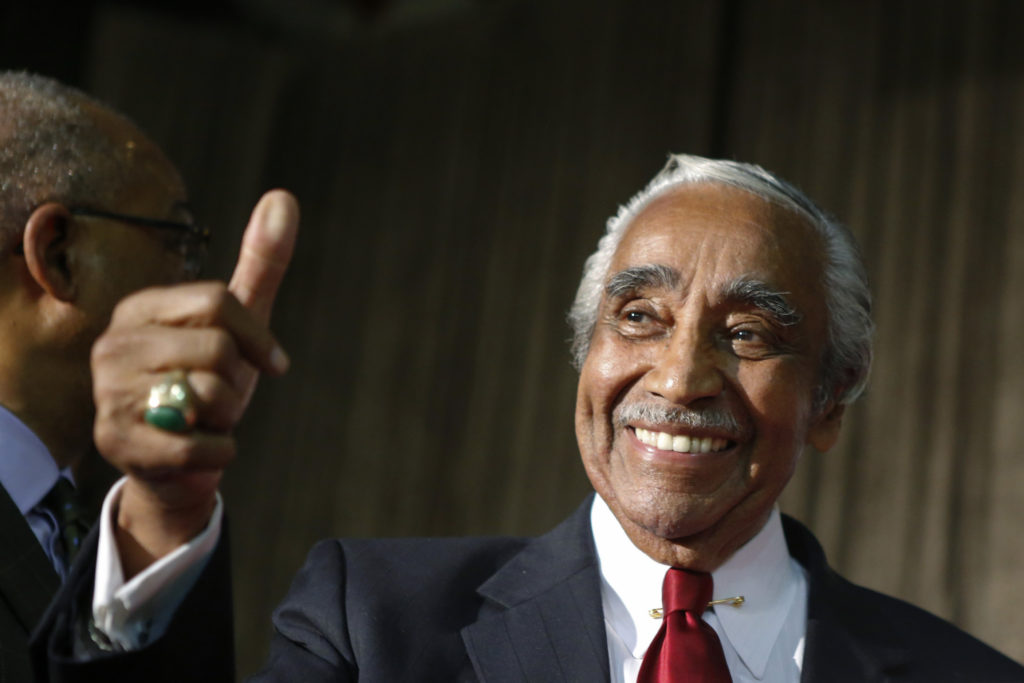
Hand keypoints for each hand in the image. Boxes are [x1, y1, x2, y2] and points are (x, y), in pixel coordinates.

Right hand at [91, 190, 298, 576]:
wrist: (177, 459)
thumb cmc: (209, 382)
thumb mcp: (239, 324)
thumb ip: (261, 264)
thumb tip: (283, 197)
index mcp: (142, 308)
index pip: (218, 301)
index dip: (258, 338)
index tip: (274, 363)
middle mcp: (114, 344)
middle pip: (218, 349)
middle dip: (235, 382)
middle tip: (215, 396)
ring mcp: (109, 393)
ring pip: (209, 396)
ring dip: (224, 418)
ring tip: (200, 419)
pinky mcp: (116, 441)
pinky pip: (199, 445)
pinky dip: (218, 452)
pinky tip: (200, 448)